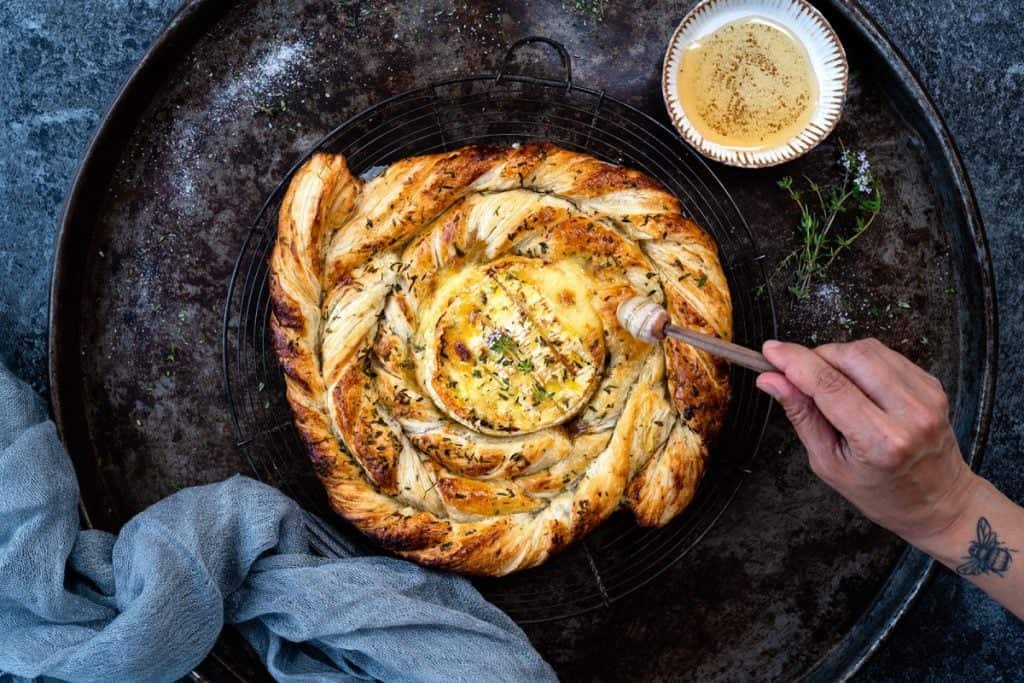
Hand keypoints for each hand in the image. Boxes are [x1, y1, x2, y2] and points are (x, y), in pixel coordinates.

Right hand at [756, 338, 976, 543]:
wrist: (938, 501)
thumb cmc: (882, 492)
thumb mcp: (828, 463)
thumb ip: (801, 416)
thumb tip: (771, 380)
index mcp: (880, 442)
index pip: (828, 385)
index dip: (794, 362)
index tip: (770, 351)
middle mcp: (909, 414)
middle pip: (850, 357)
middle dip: (816, 357)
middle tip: (799, 374)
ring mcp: (926, 396)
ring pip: (868, 350)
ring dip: (837, 356)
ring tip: (829, 383)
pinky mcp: (932, 384)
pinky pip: (886, 355)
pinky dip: (861, 362)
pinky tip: (856, 385)